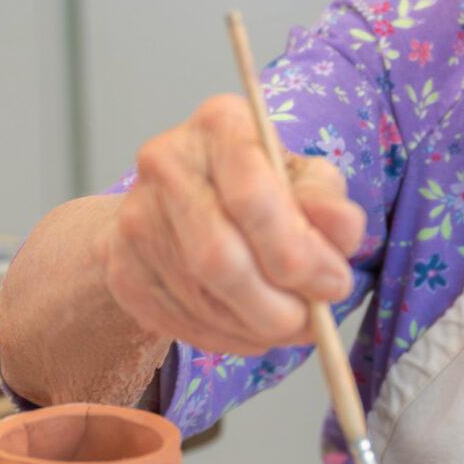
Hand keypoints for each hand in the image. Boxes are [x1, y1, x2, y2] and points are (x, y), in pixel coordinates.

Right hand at [97, 94, 366, 355]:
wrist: (183, 206)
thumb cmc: (260, 188)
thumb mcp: (306, 182)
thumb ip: (329, 204)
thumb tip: (342, 231)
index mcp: (220, 124)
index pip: (252, 198)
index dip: (298, 253)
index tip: (334, 284)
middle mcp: (166, 162)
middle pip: (218, 257)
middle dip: (276, 304)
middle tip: (311, 322)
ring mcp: (134, 217)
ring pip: (200, 298)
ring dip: (257, 327)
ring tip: (288, 325)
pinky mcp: (122, 268)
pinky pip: (178, 321)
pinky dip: (227, 338)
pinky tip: (250, 328)